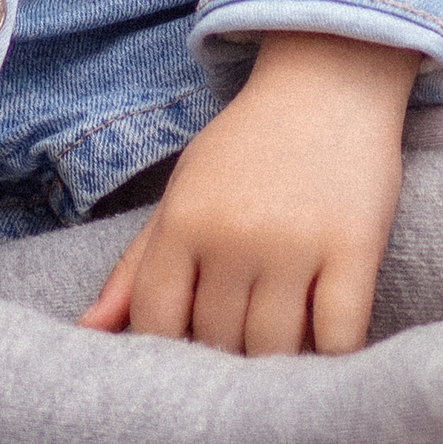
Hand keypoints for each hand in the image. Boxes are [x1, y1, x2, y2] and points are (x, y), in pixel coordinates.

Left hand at [77, 31, 418, 356]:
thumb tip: (88, 331)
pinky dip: (333, 356)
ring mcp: (294, 243)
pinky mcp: (354, 248)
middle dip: (227, 353)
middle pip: (217, 343)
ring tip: (285, 345)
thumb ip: (137, 266)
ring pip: (273, 351)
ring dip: (278, 362)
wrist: (328, 81)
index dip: (170, 350)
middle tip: (245, 337)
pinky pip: (339, 339)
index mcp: (183, 219)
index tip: (193, 347)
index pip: (156, 323)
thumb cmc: (247, 150)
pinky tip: (327, 344)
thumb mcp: (183, 192)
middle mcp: (233, 234)